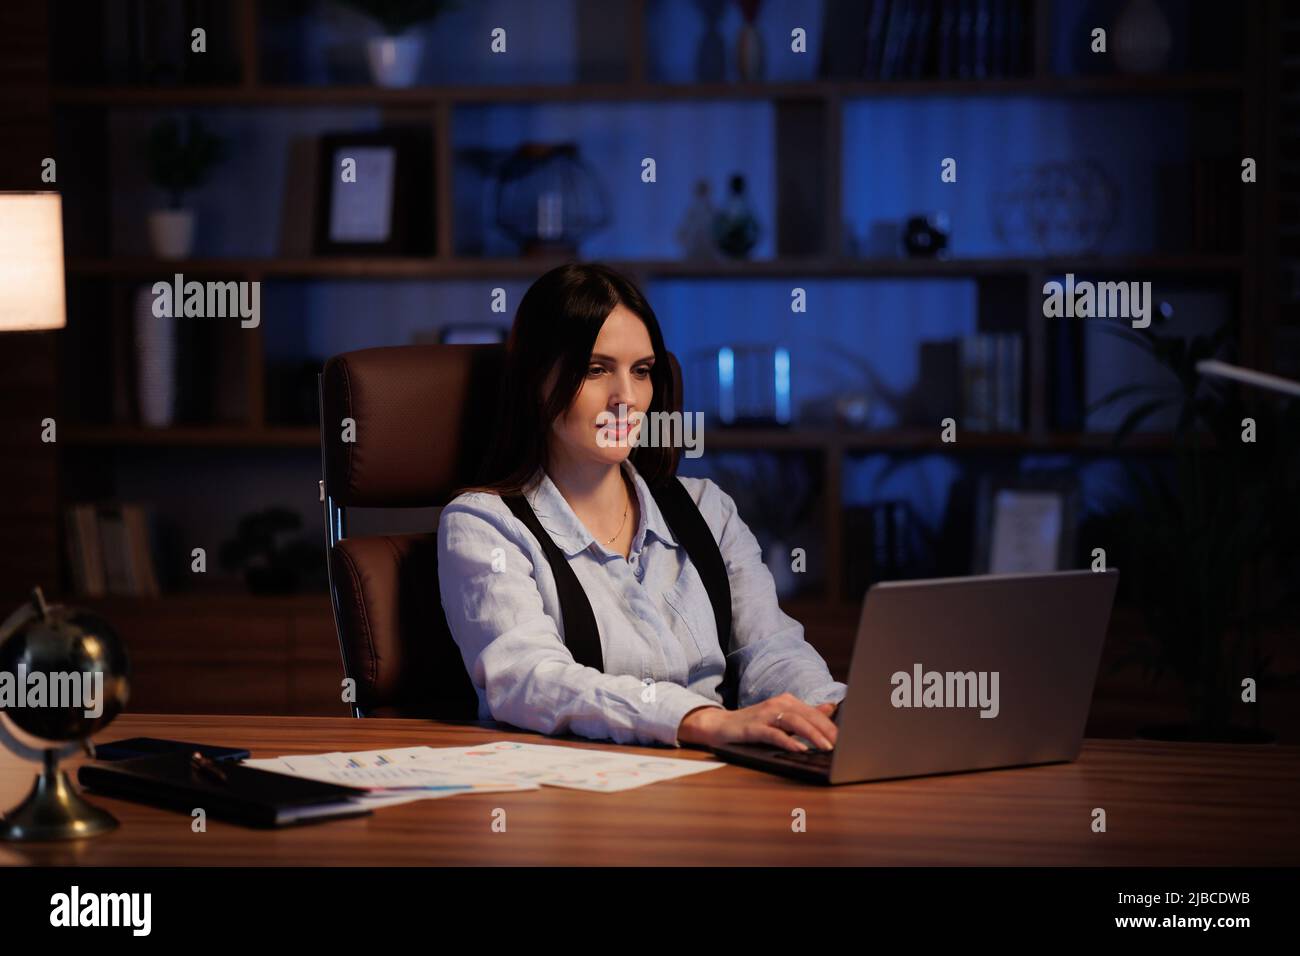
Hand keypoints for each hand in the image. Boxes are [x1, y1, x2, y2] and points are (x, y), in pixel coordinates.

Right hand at [678, 693, 838, 751]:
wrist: (720, 726)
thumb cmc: (754, 725)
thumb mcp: (782, 719)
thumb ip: (806, 714)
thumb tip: (831, 708)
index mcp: (788, 701)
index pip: (815, 713)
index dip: (832, 726)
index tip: (847, 740)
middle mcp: (778, 703)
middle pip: (808, 716)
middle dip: (827, 731)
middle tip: (842, 747)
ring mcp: (765, 714)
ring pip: (794, 722)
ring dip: (813, 735)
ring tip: (827, 748)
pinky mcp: (753, 727)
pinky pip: (774, 734)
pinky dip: (788, 741)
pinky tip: (799, 749)